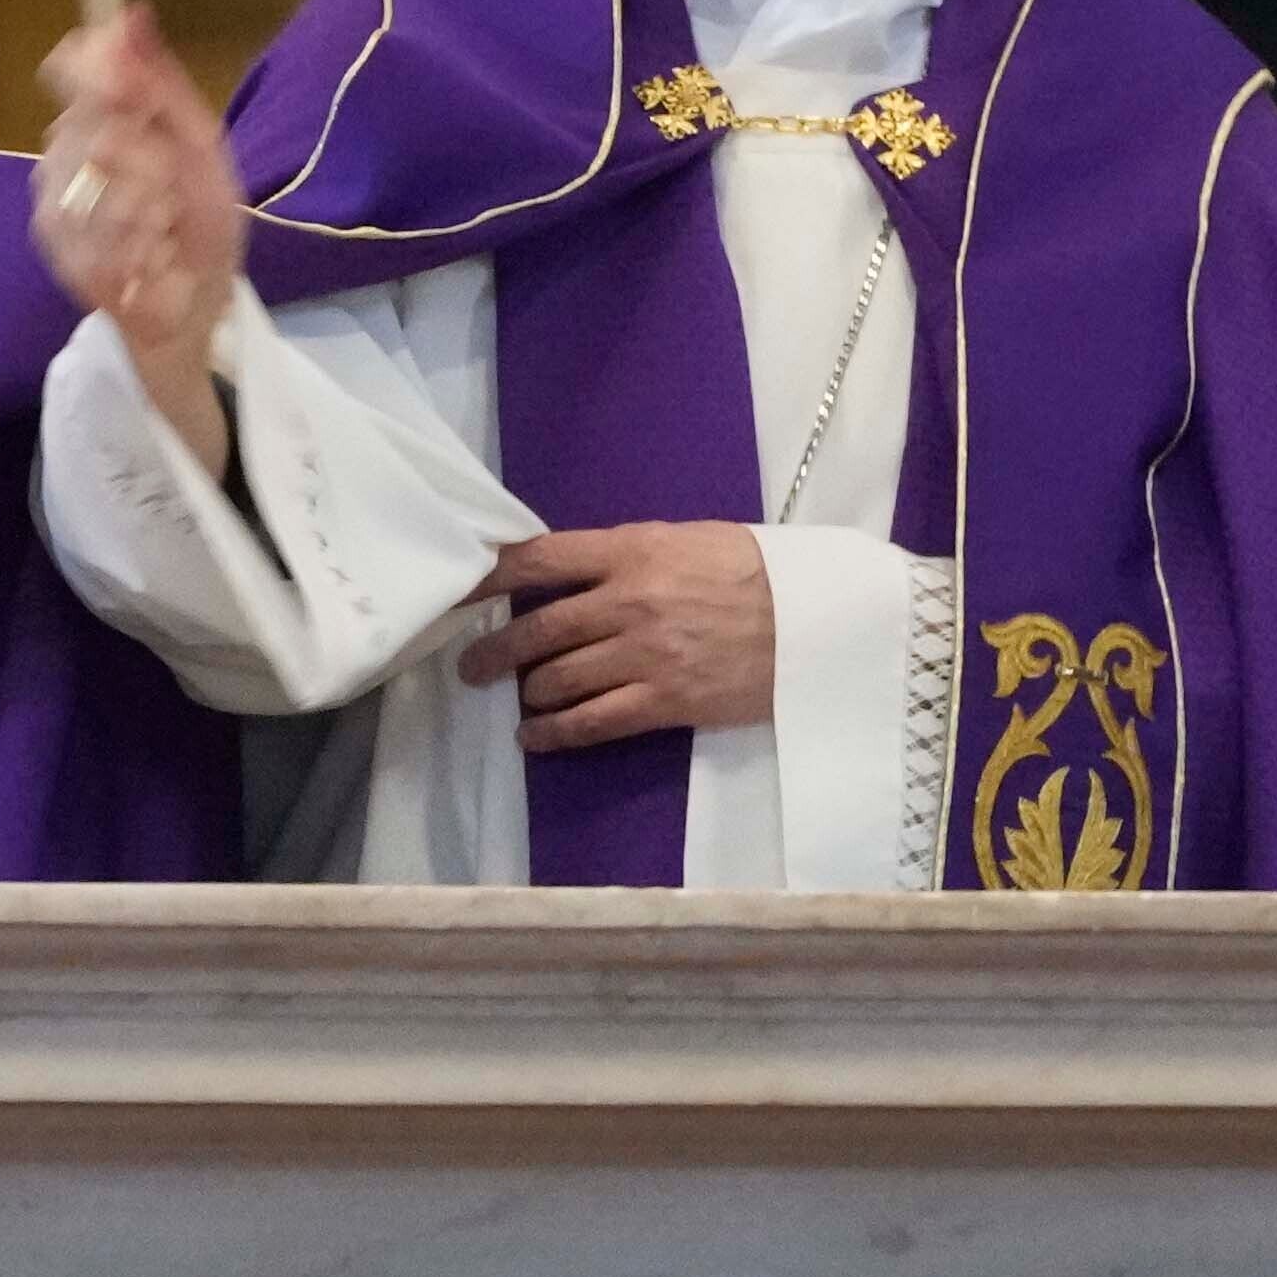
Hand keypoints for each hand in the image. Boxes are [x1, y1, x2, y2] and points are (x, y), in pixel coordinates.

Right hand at [34, 6, 246, 477]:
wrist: (195, 305)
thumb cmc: (200, 223)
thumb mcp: (201, 146)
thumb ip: (162, 83)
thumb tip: (130, 13)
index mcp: (106, 113)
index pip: (75, 63)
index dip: (102, 73)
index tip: (134, 95)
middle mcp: (67, 146)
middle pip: (86, 120)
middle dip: (144, 157)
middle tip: (168, 188)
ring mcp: (54, 197)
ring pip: (88, 177)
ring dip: (142, 206)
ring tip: (162, 229)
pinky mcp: (54, 244)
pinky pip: (87, 227)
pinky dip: (132, 245)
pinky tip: (147, 257)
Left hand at [460, 524, 773, 751]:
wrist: (816, 620)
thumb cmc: (755, 571)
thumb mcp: (687, 539)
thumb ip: (628, 554)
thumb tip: (573, 570)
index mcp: (633, 551)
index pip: (540, 559)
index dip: (489, 578)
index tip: (459, 592)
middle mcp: (629, 601)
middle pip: (539, 629)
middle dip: (495, 651)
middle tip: (472, 666)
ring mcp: (645, 655)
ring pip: (558, 679)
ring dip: (529, 693)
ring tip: (519, 700)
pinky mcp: (664, 701)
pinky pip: (592, 721)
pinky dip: (554, 733)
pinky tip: (535, 737)